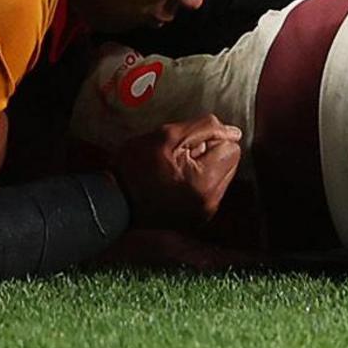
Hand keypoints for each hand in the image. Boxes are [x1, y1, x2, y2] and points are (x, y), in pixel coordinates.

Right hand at [111, 118, 243, 230]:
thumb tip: (234, 132)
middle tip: (179, 155)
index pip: (232, 147)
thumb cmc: (135, 167)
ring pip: (222, 176)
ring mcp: (205, 213)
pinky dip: (199, 181)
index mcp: (205, 181)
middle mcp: (211, 202)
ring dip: (205, 166)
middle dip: (211, 153)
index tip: (186, 144)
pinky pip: (211, 190)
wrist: (114, 202)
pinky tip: (175, 180)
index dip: (210, 138)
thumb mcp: (167, 135)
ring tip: (176, 168)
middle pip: (230, 163)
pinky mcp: (198, 218)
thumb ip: (205, 129)